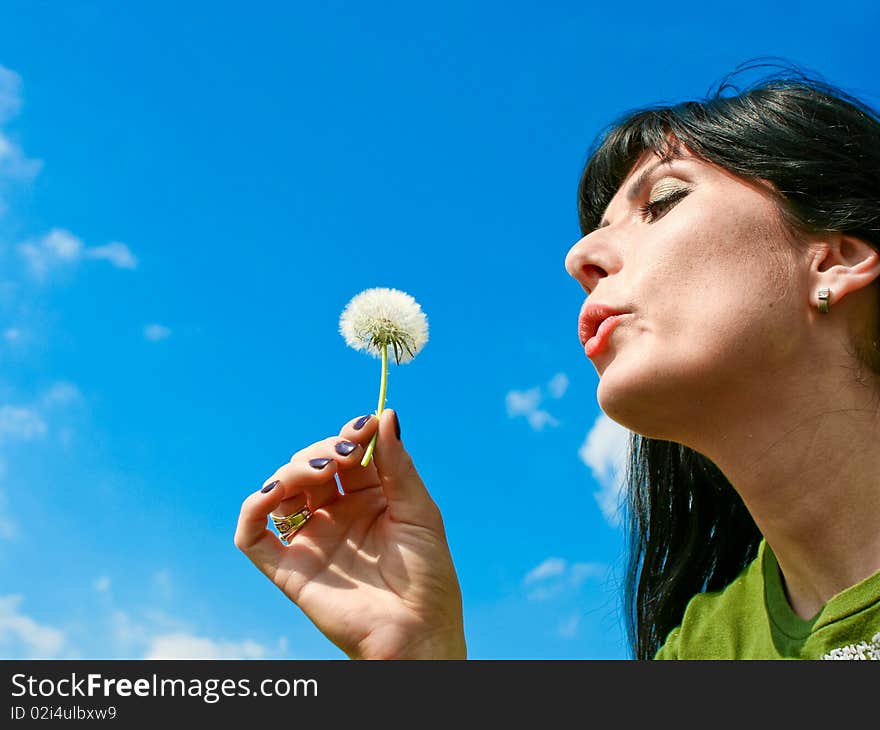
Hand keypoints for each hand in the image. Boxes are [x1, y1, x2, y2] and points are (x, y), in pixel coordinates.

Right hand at [234, 409, 466, 659]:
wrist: (419, 633)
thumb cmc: (428, 576)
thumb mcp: (420, 512)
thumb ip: (398, 465)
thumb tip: (386, 414)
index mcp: (369, 498)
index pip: (346, 454)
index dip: (349, 436)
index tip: (362, 426)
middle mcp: (336, 515)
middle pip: (309, 466)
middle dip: (320, 450)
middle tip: (341, 456)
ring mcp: (312, 540)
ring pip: (280, 492)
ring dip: (289, 471)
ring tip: (314, 471)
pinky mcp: (290, 569)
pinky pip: (254, 537)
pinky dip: (251, 510)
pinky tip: (270, 493)